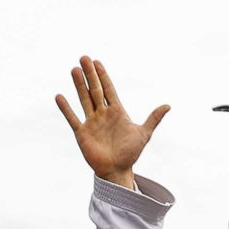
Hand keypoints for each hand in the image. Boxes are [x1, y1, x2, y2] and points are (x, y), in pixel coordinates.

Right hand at [54, 56, 168, 188]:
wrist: (118, 171)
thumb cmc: (130, 153)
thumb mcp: (143, 134)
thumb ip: (153, 119)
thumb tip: (168, 105)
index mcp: (116, 112)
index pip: (108, 89)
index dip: (103, 75)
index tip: (97, 62)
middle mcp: (102, 114)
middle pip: (95, 90)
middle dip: (90, 74)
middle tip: (84, 58)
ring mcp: (91, 122)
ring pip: (84, 99)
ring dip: (79, 85)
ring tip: (74, 70)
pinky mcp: (82, 133)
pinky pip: (73, 118)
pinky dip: (66, 108)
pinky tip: (59, 96)